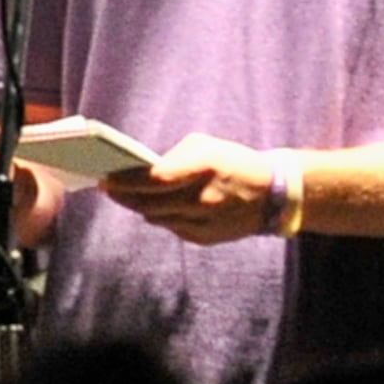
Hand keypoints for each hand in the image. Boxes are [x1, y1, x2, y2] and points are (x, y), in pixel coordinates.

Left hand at [103, 132, 280, 245]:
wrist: (275, 194)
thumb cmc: (236, 162)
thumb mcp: (209, 146)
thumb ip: (176, 157)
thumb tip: (145, 169)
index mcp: (206, 169)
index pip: (156, 179)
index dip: (127, 181)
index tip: (107, 178)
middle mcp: (204, 198)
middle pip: (150, 202)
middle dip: (124, 195)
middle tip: (107, 187)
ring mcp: (205, 221)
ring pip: (157, 217)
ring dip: (140, 206)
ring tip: (127, 195)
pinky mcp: (205, 237)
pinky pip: (172, 227)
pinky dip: (162, 216)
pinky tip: (154, 206)